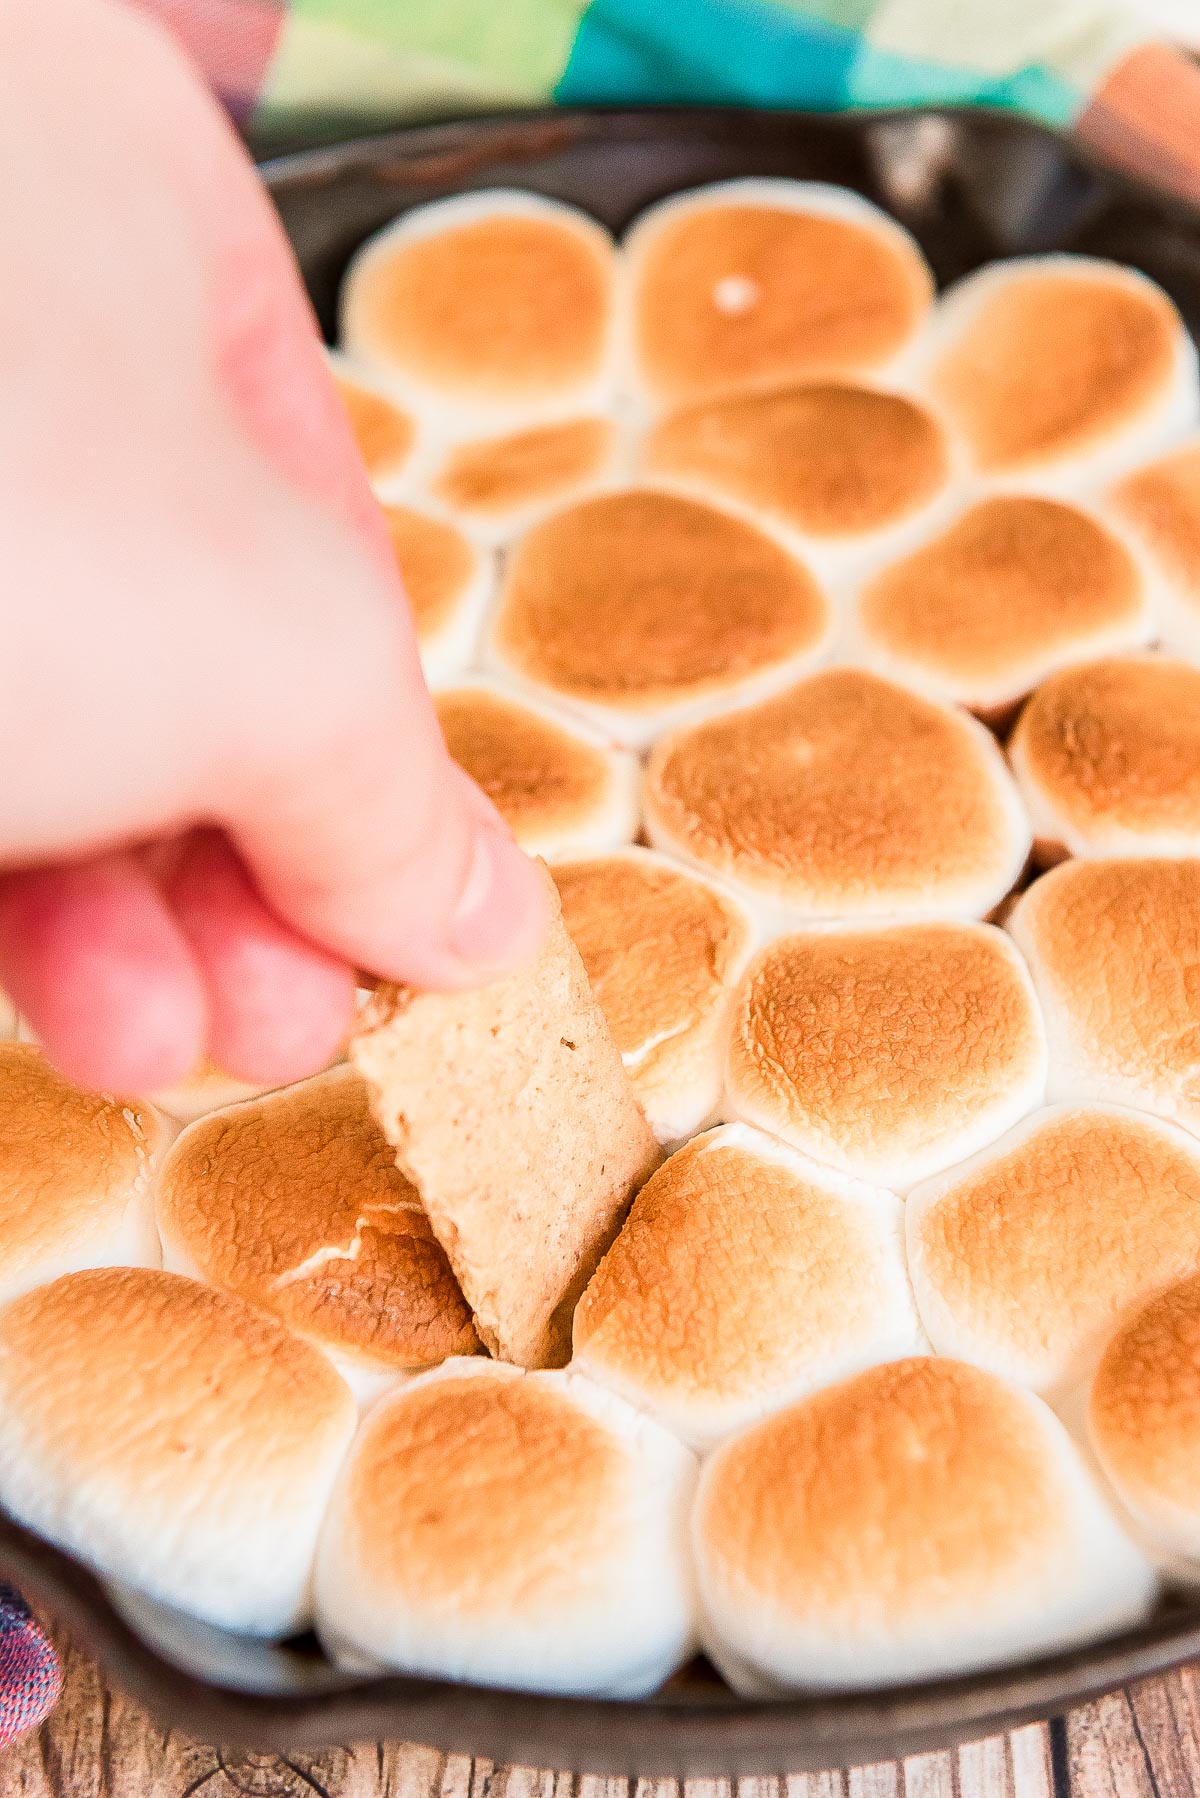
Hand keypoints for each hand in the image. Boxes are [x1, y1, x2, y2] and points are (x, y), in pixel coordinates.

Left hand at [0, 0, 546, 1096]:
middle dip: (252, 865)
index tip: (408, 920)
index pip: (318, 513)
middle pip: (170, 628)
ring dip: (132, 911)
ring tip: (181, 1045)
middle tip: (296, 1015)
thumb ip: (397, 795)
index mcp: (124, 192)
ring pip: (33, 701)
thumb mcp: (267, 659)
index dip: (381, 741)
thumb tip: (482, 917)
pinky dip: (6, 884)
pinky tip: (74, 1004)